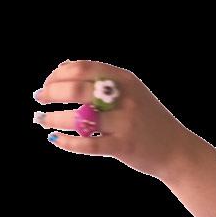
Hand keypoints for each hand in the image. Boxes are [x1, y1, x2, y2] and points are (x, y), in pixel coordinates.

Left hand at [33, 60, 191, 182]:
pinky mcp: (123, 146)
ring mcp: (125, 123)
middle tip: (39, 98)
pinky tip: (56, 139)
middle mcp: (125, 98)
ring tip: (42, 119)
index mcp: (125, 80)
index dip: (59, 73)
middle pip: (77, 89)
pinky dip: (67, 141)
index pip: (83, 68)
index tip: (47, 83)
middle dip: (51, 92)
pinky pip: (88, 144)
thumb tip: (63, 66)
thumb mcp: (132, 91)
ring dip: (53, 118)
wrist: (177, 150)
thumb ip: (102, 79)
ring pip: (79, 117)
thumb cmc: (148, 120)